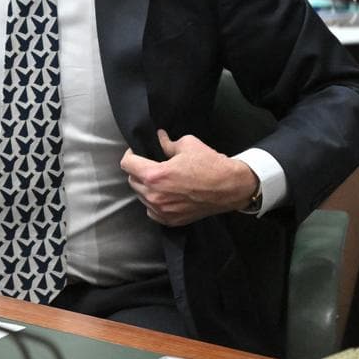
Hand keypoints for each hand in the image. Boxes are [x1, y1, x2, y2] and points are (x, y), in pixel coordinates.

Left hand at [119, 130, 259, 226]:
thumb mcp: (187, 145)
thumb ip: (167, 143)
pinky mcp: (170, 220)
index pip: (127, 164)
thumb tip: (158, 137)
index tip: (137, 153)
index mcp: (155, 175)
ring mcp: (162, 210)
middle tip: (151, 165)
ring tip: (161, 180)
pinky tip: (165, 194)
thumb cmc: (211, 165)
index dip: (131, 155)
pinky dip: (155, 202)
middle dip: (139, 171)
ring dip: (146, 187)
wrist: (232, 187)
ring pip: (141, 196)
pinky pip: (151, 210)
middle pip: (132, 180)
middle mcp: (155, 195)